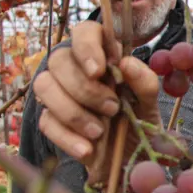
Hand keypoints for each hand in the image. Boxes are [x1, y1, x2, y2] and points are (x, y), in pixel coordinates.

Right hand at [32, 21, 161, 181]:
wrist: (130, 160)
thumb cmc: (139, 122)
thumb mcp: (149, 105)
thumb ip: (144, 83)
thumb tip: (126, 63)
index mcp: (102, 56)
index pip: (84, 32)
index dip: (87, 47)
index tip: (99, 71)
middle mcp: (76, 69)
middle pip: (58, 60)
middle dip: (85, 88)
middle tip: (112, 109)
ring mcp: (59, 94)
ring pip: (43, 86)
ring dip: (73, 110)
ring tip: (100, 131)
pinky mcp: (51, 120)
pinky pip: (46, 121)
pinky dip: (68, 137)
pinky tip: (88, 149)